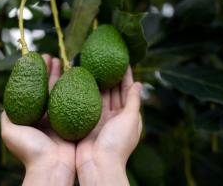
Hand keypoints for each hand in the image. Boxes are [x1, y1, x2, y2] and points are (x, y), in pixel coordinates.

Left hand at [1, 55, 74, 185]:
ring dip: (61, 74)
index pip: (32, 88)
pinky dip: (75, 86)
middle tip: (51, 56)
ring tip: (62, 60)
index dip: (34, 73)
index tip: (36, 59)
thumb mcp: (9, 131)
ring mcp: (60, 116)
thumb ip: (7, 115)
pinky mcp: (74, 119)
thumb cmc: (30, 150)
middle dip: (48, 70)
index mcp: (31, 115)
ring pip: (61, 89)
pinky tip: (76, 74)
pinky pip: (75, 99)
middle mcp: (45, 114)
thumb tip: (5, 103)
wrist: (52, 166)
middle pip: (47, 86)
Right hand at [76, 67, 142, 185]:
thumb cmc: (117, 144)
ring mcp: (99, 117)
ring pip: (100, 95)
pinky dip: (87, 91)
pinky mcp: (87, 120)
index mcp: (127, 115)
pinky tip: (83, 80)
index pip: (127, 90)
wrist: (97, 164)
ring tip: (94, 64)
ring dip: (98, 81)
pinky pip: (87, 102)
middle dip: (111, 75)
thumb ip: (133, 101)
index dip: (126, 75)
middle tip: (106, 58)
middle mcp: (114, 115)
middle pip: (113, 90)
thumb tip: (139, 84)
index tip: (123, 60)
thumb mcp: (130, 120)